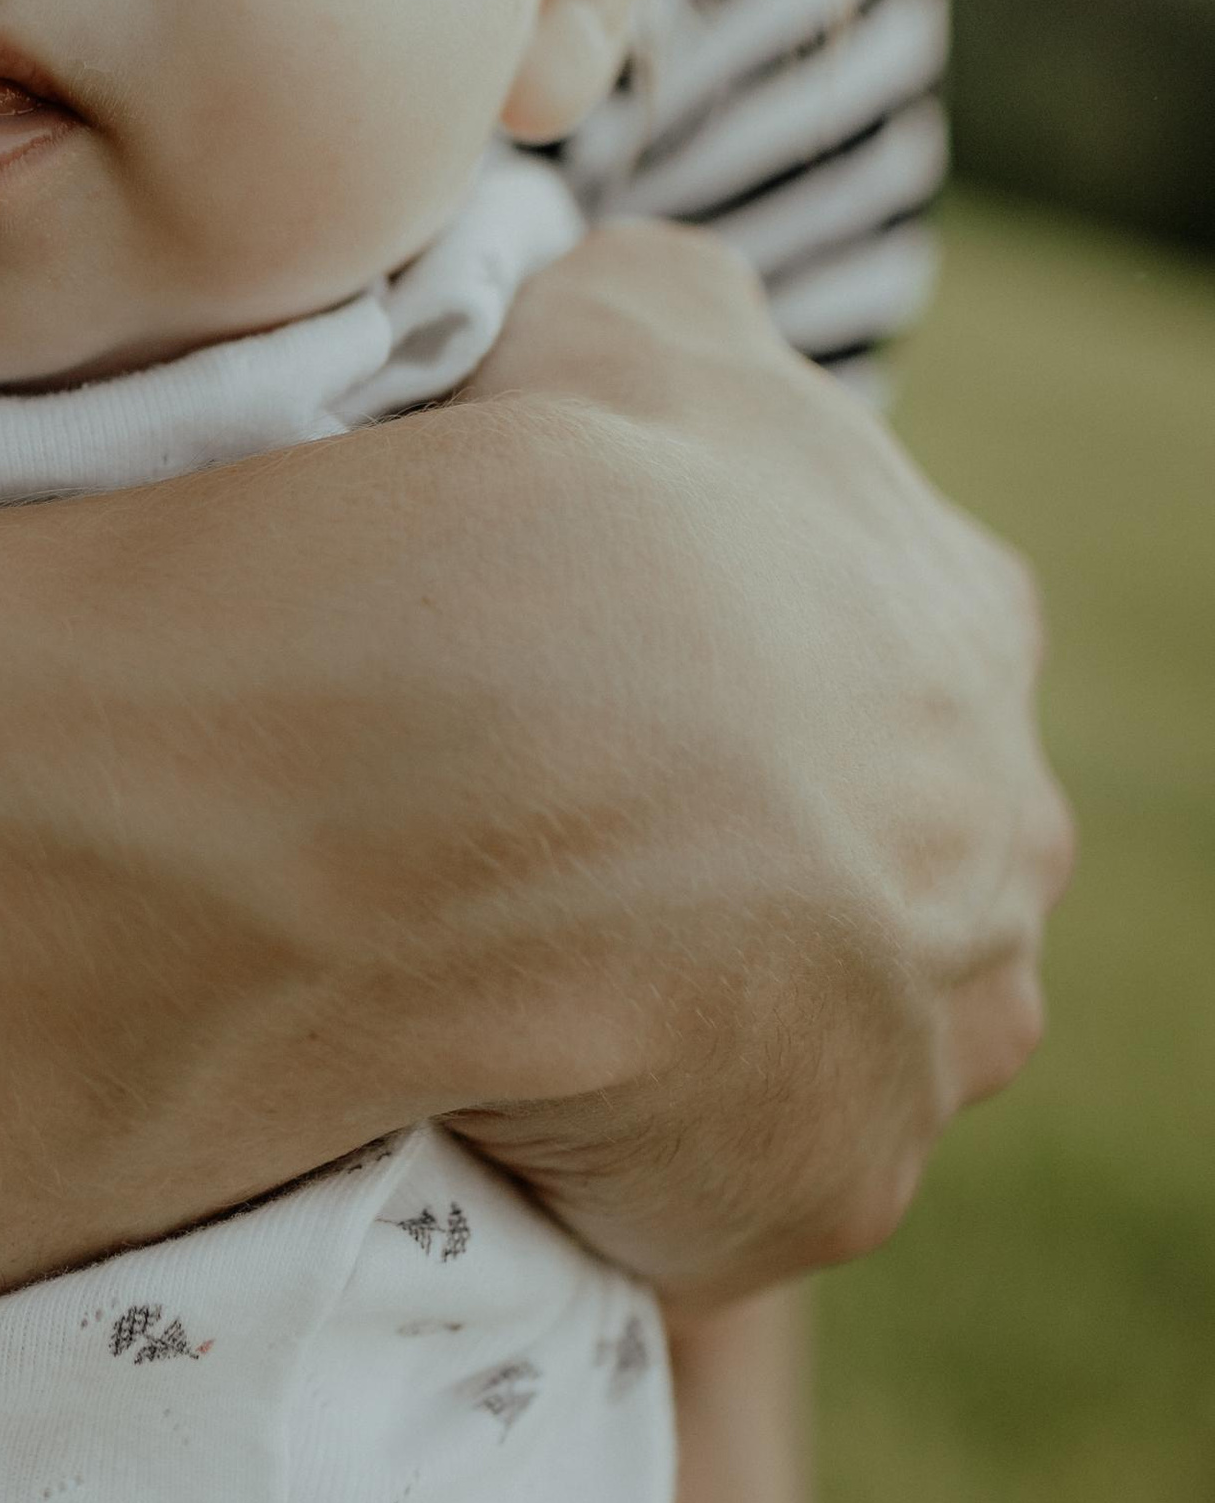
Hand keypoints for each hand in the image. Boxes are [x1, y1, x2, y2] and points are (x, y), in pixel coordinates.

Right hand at [451, 219, 1071, 1290]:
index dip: (748, 673)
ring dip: (711, 1028)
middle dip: (755, 867)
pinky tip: (504, 1084)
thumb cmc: (580, 502)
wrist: (535, 746)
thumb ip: (682, 315)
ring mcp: (937, 1030)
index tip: (612, 682)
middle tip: (557, 846)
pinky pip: (722, 1183)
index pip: (888, 660)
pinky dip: (622, 1152)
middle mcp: (997, 835)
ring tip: (524, 985)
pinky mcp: (835, 1189)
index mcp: (964, 624)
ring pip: (829, 1040)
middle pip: (886, 865)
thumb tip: (656, 319)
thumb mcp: (636, 313)